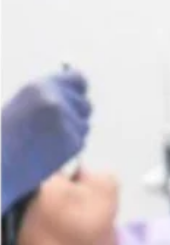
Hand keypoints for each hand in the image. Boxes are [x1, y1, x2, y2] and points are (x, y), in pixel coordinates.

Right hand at [2, 69, 91, 213]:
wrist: (0, 165)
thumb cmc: (7, 138)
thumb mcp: (24, 106)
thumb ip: (50, 98)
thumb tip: (81, 94)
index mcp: (38, 86)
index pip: (78, 79)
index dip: (79, 91)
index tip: (78, 98)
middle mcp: (54, 99)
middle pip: (86, 105)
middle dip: (77, 116)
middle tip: (58, 130)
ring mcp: (65, 120)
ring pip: (84, 125)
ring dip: (72, 133)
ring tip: (46, 142)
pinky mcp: (72, 141)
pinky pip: (80, 142)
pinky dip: (69, 148)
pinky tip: (49, 153)